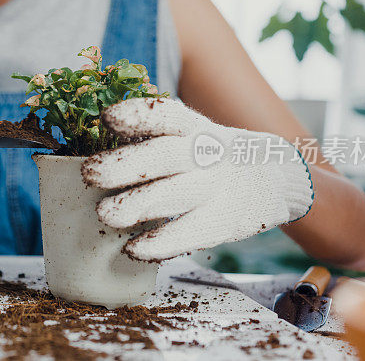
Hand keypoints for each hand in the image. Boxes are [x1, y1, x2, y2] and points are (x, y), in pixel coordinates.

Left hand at [81, 98, 313, 261]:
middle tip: (90, 173)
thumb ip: (151, 138)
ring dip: (140, 205)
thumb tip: (87, 141)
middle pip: (166, 156)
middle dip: (126, 165)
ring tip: (105, 214)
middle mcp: (207, 154)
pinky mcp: (226, 221)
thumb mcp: (192, 135)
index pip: (167, 116)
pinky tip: (134, 248)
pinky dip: (162, 243)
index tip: (106, 117)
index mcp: (194, 128)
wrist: (277, 175)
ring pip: (178, 194)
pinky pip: (193, 232)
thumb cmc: (211, 155)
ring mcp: (219, 188)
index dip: (138, 115)